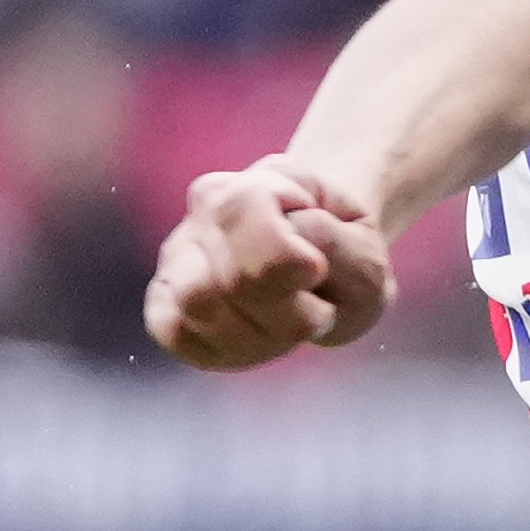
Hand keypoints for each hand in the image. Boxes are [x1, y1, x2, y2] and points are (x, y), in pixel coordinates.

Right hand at [145, 158, 395, 369]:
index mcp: (257, 182)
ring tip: (286, 322)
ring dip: (257, 332)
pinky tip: (256, 337)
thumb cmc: (341, 258)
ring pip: (198, 307)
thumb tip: (295, 256)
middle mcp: (205, 210)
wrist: (321, 261)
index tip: (318, 270)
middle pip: (226, 274)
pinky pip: (178, 334)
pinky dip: (226, 348)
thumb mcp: (364, 251)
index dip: (291, 259)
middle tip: (311, 307)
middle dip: (283, 309)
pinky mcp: (165, 303)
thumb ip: (334, 246)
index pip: (244, 210)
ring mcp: (178, 256)